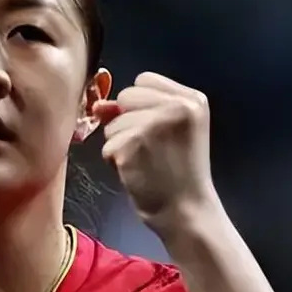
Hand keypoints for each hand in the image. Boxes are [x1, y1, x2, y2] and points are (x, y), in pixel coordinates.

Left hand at [94, 72, 217, 234]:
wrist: (186, 211)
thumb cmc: (178, 172)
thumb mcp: (169, 132)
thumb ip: (138, 110)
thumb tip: (98, 104)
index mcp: (192, 99)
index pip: (144, 80)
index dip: (139, 104)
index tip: (154, 128)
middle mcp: (176, 106)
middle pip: (126, 95)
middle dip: (128, 121)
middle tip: (151, 148)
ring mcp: (153, 124)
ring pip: (112, 123)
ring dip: (120, 144)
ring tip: (145, 162)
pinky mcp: (132, 144)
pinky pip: (107, 145)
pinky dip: (115, 161)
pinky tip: (137, 172)